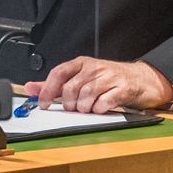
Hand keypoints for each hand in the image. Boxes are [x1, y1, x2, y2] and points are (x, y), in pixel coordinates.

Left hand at [25, 56, 172, 114]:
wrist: (141, 79)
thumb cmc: (109, 79)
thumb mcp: (82, 78)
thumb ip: (55, 85)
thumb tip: (30, 88)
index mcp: (82, 63)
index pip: (59, 72)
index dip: (48, 90)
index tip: (44, 104)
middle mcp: (95, 68)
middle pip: (72, 87)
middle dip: (69, 103)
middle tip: (73, 108)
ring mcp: (110, 77)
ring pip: (87, 95)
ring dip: (83, 108)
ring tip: (87, 109)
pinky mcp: (123, 88)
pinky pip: (105, 101)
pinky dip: (99, 109)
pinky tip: (101, 108)